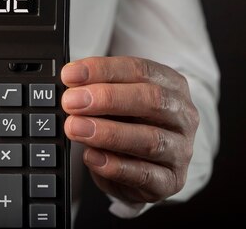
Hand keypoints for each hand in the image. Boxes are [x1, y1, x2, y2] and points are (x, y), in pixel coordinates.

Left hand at [61, 56, 198, 204]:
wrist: (141, 170)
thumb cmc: (128, 124)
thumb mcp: (115, 101)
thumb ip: (97, 91)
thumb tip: (70, 86)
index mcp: (171, 85)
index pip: (139, 70)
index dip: (103, 70)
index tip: (70, 75)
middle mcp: (182, 115)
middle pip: (150, 100)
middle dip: (106, 99)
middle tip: (71, 101)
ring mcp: (180, 150)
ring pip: (149, 139)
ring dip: (107, 133)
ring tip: (75, 128)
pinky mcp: (170, 181)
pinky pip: (145, 175)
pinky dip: (115, 166)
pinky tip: (91, 156)